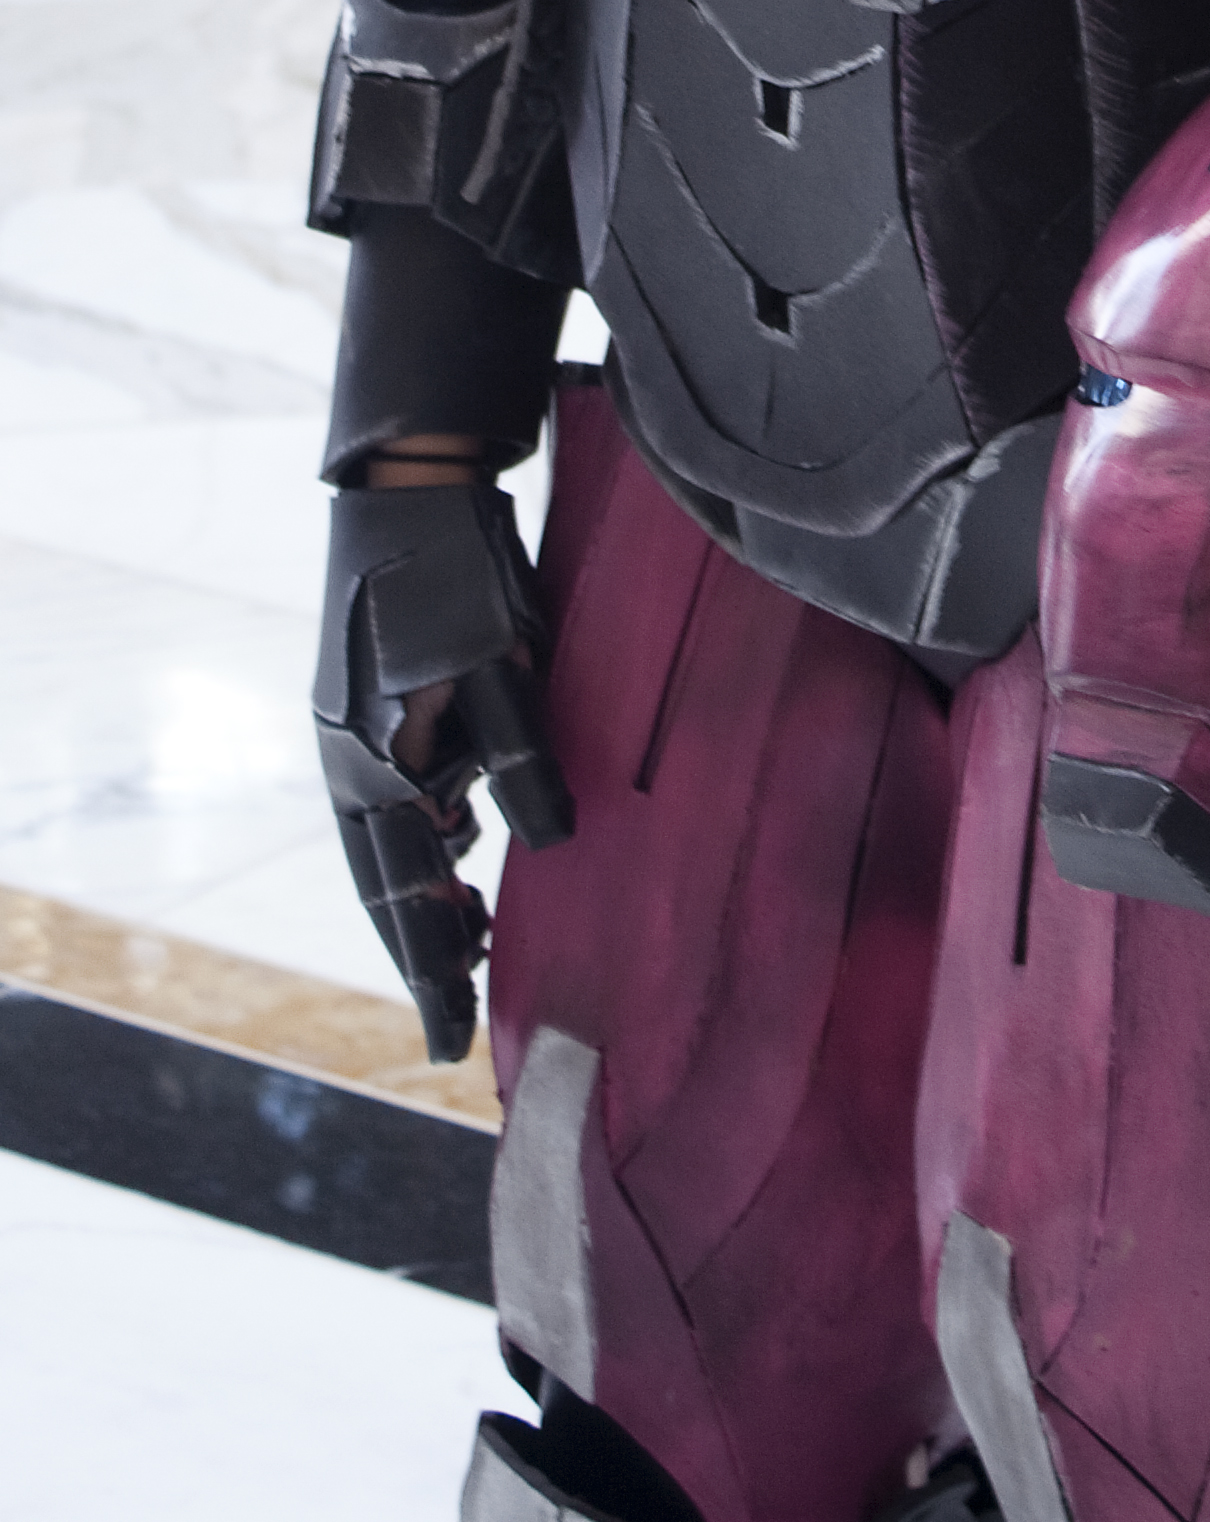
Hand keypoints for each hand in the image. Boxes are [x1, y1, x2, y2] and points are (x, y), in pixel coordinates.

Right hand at [313, 480, 572, 1062]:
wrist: (408, 476)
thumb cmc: (459, 572)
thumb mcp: (501, 663)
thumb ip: (521, 756)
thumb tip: (548, 844)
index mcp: (373, 768)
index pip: (405, 900)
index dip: (432, 974)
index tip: (451, 1045)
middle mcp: (349, 761)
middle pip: (386, 884)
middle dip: (421, 952)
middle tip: (453, 1022)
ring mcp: (352, 729)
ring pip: (390, 840)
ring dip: (426, 894)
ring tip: (470, 945)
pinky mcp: (371, 697)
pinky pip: (397, 790)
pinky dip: (427, 833)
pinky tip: (463, 840)